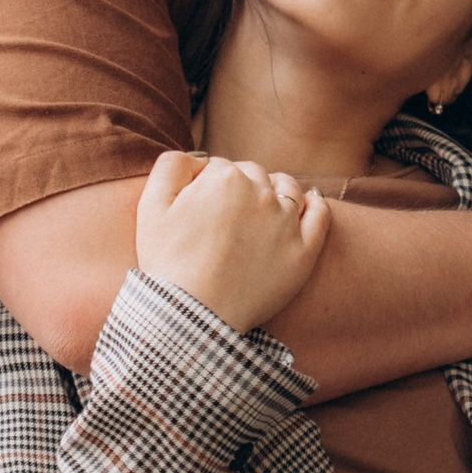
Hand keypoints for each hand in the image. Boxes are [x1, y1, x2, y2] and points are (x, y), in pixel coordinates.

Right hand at [135, 150, 331, 334]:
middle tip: (224, 218)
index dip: (207, 186)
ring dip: (275, 190)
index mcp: (225, 177)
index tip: (199, 210)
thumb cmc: (168, 262)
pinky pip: (320, 215)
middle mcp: (261, 192)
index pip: (220, 168)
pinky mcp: (304, 251)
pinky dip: (315, 205)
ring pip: (287, 188)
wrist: (194, 314)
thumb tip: (200, 158)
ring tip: (261, 210)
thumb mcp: (151, 206)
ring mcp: (286, 221)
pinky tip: (310, 203)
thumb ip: (172, 166)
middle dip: (240, 188)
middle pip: (253, 175)